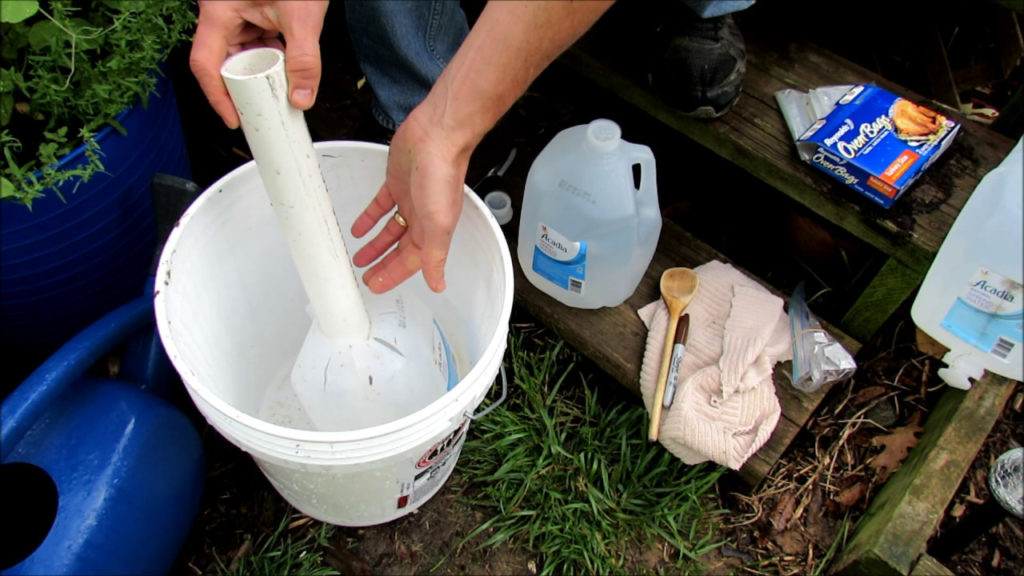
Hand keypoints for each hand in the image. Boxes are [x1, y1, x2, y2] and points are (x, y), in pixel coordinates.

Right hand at [190, 0, 328, 127]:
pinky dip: (270, 58)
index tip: (233, 118)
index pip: (206, 64)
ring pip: (241, 55)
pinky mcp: (253, 14)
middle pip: (223, 62)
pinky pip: (255, 43)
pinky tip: (285, 67)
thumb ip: (304, 60)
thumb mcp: (302, 17)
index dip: (217, 96)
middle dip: (243, 87)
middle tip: (261, 110)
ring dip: (260, 72)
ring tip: (278, 91)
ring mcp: (238, 14)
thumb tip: (301, 98)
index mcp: (219, 11)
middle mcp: (223, 14)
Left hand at [350, 107, 469, 293]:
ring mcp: (409, 201)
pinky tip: (359, 228)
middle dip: (383, 265)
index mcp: (433, 231)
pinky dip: (369, 218)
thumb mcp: (438, 223)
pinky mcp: (395, 184)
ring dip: (375, 245)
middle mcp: (422, 219)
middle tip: (367, 278)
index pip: (410, 263)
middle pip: (398, 250)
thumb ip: (435, 255)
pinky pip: (380, 207)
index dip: (393, 276)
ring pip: (388, 231)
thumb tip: (438, 283)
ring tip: (359, 258)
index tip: (377, 286)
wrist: (436, 136)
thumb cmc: (442, 174)